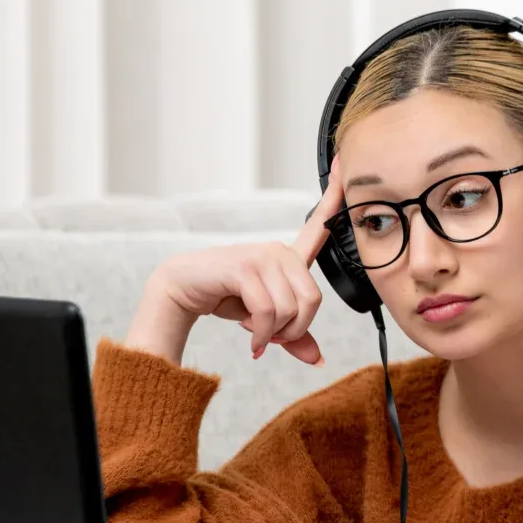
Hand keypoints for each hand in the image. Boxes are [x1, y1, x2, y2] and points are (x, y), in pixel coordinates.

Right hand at [124, 157, 345, 364]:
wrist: (181, 291)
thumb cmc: (226, 297)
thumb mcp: (267, 318)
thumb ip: (293, 334)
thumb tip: (318, 360)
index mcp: (287, 257)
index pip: (319, 224)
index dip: (334, 195)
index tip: (342, 162)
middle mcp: (278, 251)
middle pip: (313, 301)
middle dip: (294, 331)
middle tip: (274, 339)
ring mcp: (262, 256)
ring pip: (290, 311)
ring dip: (274, 336)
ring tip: (257, 336)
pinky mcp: (245, 268)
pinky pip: (268, 312)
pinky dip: (260, 336)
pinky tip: (250, 341)